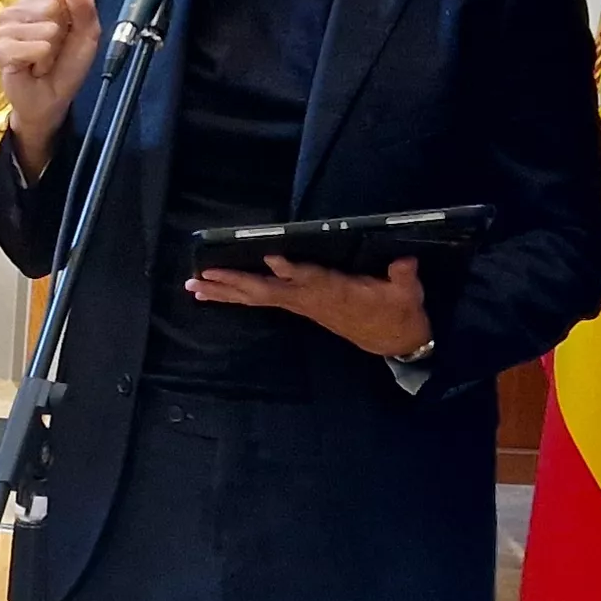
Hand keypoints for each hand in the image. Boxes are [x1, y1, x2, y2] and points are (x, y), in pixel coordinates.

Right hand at [0, 0, 99, 174]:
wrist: (50, 100)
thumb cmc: (65, 67)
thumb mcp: (86, 38)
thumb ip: (85, 12)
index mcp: (37, 2)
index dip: (69, 16)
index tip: (66, 33)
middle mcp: (17, 11)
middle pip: (50, 8)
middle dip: (59, 34)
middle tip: (52, 50)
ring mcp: (5, 30)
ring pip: (41, 29)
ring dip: (50, 51)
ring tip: (43, 60)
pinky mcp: (0, 50)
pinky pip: (28, 48)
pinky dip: (39, 61)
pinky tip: (35, 68)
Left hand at [189, 256, 434, 359]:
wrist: (395, 341)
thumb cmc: (399, 312)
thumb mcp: (407, 293)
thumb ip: (403, 275)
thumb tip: (405, 261)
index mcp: (335, 293)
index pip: (310, 279)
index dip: (292, 270)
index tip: (272, 259)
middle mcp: (310, 300)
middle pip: (267, 291)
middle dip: (234, 283)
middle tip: (202, 278)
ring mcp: (301, 305)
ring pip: (257, 297)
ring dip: (224, 291)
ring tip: (193, 286)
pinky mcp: (299, 306)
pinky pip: (260, 300)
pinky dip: (235, 295)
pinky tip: (213, 292)